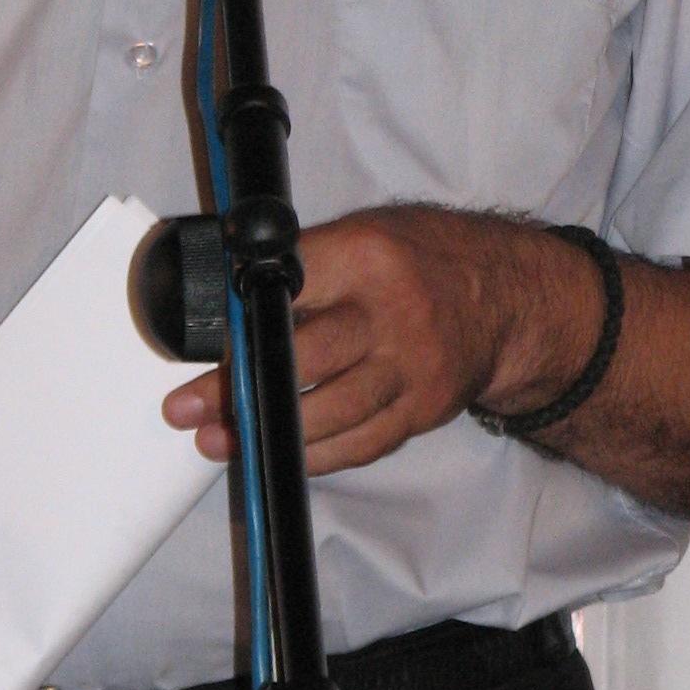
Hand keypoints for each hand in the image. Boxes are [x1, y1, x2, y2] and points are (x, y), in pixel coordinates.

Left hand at [162, 207, 568, 475]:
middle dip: (238, 387)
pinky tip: (283, 452)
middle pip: (303, 359)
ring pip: (329, 413)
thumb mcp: (365, 235)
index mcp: (368, 255)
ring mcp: (412, 368)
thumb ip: (307, 266)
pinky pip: (361, 443)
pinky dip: (316, 453)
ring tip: (221, 440)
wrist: (503, 296)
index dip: (242, 320)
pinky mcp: (424, 409)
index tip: (203, 343)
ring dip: (269, 432)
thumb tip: (235, 304)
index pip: (289, 289)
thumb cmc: (420, 258)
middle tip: (186, 408)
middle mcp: (392, 313)